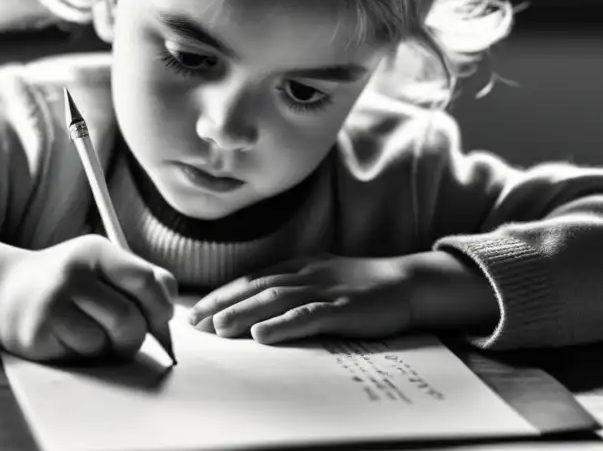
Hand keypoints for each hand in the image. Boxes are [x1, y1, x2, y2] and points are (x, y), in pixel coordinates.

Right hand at [0, 234, 177, 361]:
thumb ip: (142, 282)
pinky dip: (87, 353)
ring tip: (95, 335)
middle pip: (132, 317)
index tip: (159, 321)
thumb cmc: (68, 284)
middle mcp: (75, 270)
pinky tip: (70, 339)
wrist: (4, 291)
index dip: (161, 308)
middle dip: (137, 335)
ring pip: (110, 339)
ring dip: (111, 346)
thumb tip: (169, 317)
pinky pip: (85, 352)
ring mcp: (55, 299)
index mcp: (97, 250)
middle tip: (125, 336)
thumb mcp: (103, 268)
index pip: (147, 281)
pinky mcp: (40, 329)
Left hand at [185, 253, 418, 344]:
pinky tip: (261, 335)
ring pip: (275, 299)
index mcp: (300, 266)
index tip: (196, 311)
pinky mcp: (344, 308)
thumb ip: (295, 289)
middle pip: (255, 287)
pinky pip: (308, 315)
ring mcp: (325, 289)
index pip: (252, 279)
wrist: (408, 283)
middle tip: (193, 323)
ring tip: (217, 329)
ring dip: (243, 313)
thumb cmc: (364, 287)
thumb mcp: (323, 281)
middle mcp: (307, 273)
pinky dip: (282, 324)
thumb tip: (259, 311)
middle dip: (222, 304)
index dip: (222, 294)